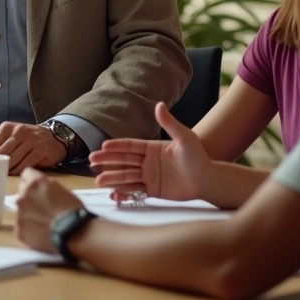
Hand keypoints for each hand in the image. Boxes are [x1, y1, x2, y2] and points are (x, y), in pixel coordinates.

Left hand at [0, 121, 67, 172]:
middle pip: (3, 152)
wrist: (54, 137)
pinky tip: (16, 174)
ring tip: (4, 175)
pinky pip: (26, 163)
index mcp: (8, 127)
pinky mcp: (40, 150)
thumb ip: (1, 145)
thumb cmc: (29, 139)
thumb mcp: (14, 136)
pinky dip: (19, 170)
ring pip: (14, 158)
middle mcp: (20, 131)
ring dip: (8, 168)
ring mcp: (31, 140)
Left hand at [14, 169, 83, 253]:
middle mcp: (23, 195)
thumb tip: (42, 190)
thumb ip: (47, 187)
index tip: (38, 188)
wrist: (73, 233)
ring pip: (21, 210)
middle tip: (42, 207)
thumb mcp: (62, 190)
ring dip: (29, 213)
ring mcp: (19, 213)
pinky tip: (41, 233)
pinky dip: (29, 229)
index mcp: (35, 182)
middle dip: (30, 197)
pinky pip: (22, 227)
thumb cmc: (72, 210)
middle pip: (22, 192)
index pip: (26, 174)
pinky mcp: (19, 230)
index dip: (33, 181)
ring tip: (43, 222)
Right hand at [89, 102, 210, 201]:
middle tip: (92, 161)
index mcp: (152, 147)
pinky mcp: (152, 190)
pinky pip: (134, 192)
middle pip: (123, 161)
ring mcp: (148, 176)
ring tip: (98, 181)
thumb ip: (170, 123)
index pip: (130, 145)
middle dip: (107, 161)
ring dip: (112, 178)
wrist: (207, 180)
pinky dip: (123, 194)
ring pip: (126, 177)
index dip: (116, 146)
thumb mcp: (184, 138)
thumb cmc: (198, 157)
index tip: (103, 145)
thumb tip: (159, 104)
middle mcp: (147, 161)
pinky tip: (113, 195)